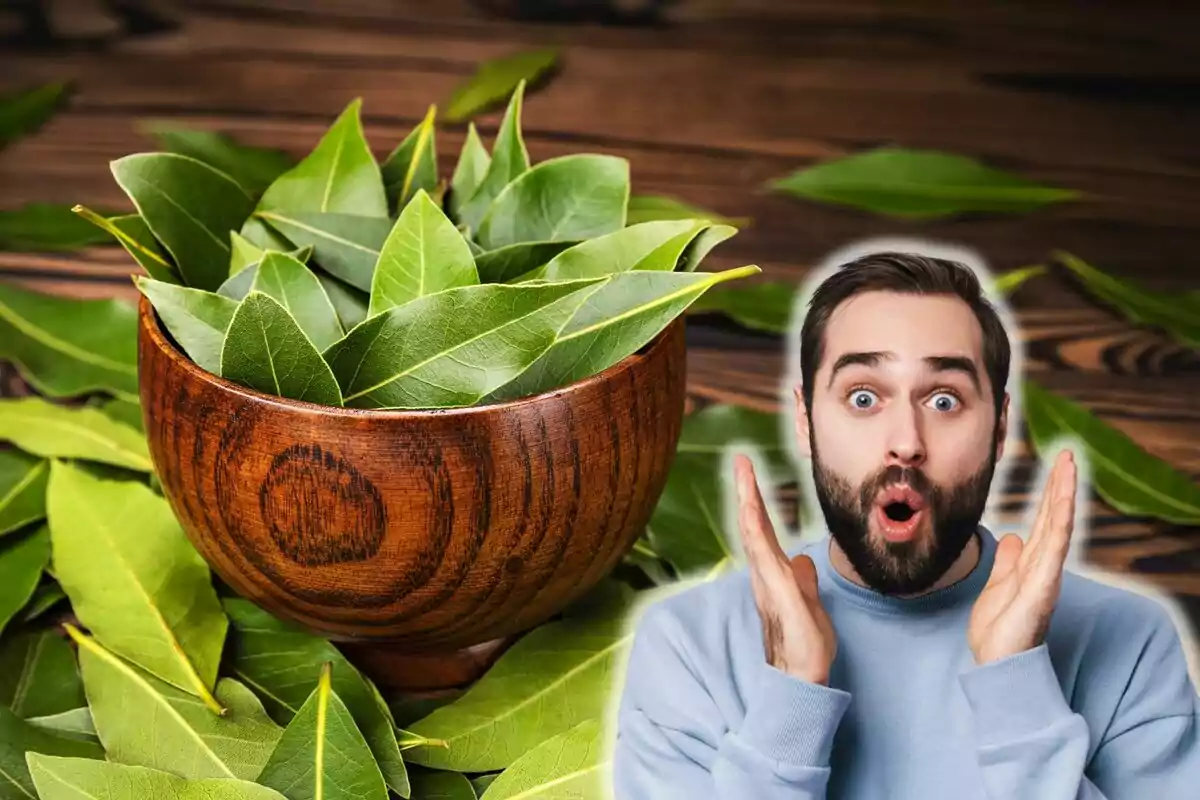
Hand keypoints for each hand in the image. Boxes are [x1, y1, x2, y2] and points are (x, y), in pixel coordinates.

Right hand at [734, 454, 836, 684]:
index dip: (756, 502)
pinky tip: (750, 513)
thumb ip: (804, 580)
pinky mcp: (779, 592)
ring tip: (744, 475)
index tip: (750, 473)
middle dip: (747, 492)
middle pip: (754, 526)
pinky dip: (755, 532)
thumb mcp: (811, 602)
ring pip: (755, 536)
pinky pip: (764, 556)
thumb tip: (803, 560)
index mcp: (775, 574)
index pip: (763, 531)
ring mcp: (770, 582)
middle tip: (741, 461)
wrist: (803, 678)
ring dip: (749, 504)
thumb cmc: (805, 645)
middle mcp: (767, 574)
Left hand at [968, 449, 1077, 665]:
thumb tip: (1013, 536)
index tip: (1056, 464)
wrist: (995, 662)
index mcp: (1032, 563)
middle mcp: (1044, 565)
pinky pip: (1053, 549)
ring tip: (1067, 466)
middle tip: (1067, 454)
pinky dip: (1059, 524)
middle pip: (1054, 517)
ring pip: (1058, 527)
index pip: (1045, 520)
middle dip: (1060, 485)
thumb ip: (1008, 561)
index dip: (1050, 493)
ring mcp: (1046, 575)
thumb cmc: (999, 630)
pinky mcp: (1043, 586)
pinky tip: (1062, 502)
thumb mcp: (999, 586)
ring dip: (1062, 495)